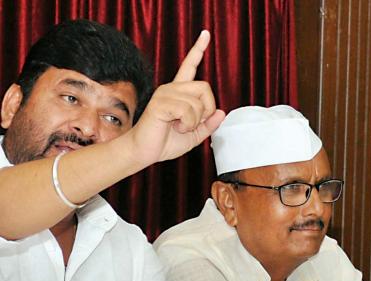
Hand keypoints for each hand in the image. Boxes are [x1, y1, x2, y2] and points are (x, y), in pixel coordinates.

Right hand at [125, 30, 224, 166]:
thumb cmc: (165, 142)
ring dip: (194, 121)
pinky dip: (187, 124)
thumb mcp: (194, 134)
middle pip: (205, 87)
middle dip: (206, 109)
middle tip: (192, 123)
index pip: (190, 66)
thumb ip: (208, 124)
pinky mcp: (160, 103)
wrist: (145, 152)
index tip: (205, 34)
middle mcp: (172, 88)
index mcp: (179, 92)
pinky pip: (187, 111)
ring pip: (198, 103)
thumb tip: (221, 112)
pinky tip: (174, 127)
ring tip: (179, 126)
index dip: (198, 50)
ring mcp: (165, 93)